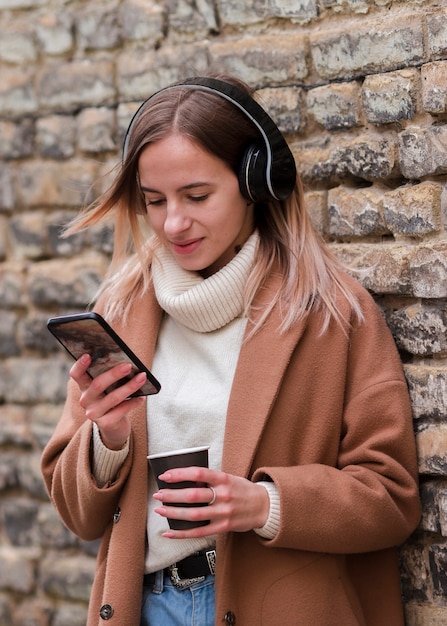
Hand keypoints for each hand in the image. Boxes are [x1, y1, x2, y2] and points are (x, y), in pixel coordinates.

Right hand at [70, 353, 146, 449]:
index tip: (88, 355)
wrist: (115, 427)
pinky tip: (142, 397)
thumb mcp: (109, 388)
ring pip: (113, 398)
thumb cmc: (113, 400)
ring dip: (130, 387)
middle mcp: (86, 400)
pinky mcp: (105, 424)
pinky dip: (133, 402)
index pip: (76, 375)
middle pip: (97, 384)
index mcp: (85, 387)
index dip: (80, 365)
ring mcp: (94, 413)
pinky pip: (121, 410)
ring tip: (142, 378)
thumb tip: (128, 364)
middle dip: (114, 374)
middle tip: (128, 366)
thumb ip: (112, 377)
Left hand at [152, 467, 269, 537]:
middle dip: (172, 495)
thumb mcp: (228, 478)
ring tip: (160, 510)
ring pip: (194, 514)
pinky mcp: (223, 527)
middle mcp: (223, 495)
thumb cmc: (242, 490)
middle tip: (158, 494)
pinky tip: (169, 532)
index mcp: (223, 479)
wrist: (263, 506)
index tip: (165, 475)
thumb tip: (185, 479)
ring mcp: (223, 513)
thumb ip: (210, 479)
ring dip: (174, 513)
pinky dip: (182, 534)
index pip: (198, 473)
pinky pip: (199, 532)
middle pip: (193, 495)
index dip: (180, 474)